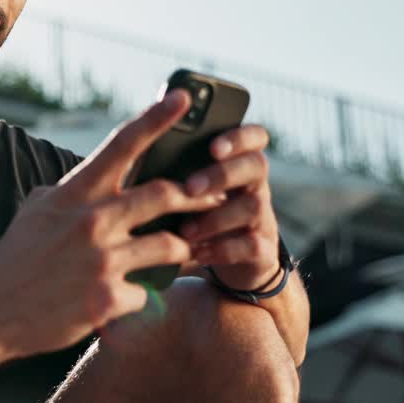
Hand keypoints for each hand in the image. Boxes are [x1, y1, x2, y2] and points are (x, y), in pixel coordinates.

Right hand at [0, 90, 226, 359]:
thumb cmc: (16, 258)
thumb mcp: (37, 209)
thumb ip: (71, 191)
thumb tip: (91, 174)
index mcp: (76, 193)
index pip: (122, 145)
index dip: (156, 118)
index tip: (183, 98)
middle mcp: (93, 221)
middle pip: (165, 194)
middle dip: (198, 196)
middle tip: (216, 198)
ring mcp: (102, 260)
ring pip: (170, 245)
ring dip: (183, 249)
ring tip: (186, 252)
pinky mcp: (108, 299)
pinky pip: (148, 292)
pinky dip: (144, 295)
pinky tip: (130, 297)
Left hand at [174, 125, 281, 291]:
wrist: (217, 265)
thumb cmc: (191, 217)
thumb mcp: (186, 192)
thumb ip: (177, 172)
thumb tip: (139, 157)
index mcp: (237, 164)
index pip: (255, 137)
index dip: (239, 137)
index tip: (213, 148)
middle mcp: (255, 187)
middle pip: (257, 165)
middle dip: (222, 175)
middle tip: (190, 187)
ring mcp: (263, 218)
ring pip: (254, 206)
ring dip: (217, 217)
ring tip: (185, 230)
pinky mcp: (264, 251)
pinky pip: (253, 245)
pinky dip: (223, 249)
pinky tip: (199, 252)